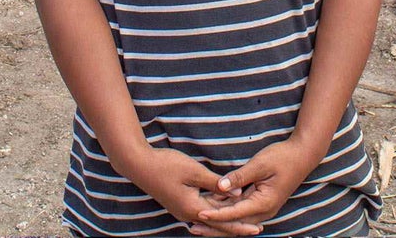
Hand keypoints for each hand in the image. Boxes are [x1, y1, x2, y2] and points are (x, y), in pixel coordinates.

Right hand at [120, 147, 263, 236]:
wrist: (139, 165)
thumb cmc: (167, 165)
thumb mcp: (194, 172)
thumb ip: (216, 183)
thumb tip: (236, 193)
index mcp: (193, 209)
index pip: (222, 221)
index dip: (240, 225)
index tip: (256, 229)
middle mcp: (188, 213)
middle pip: (218, 222)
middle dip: (237, 224)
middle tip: (256, 227)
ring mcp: (183, 208)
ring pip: (211, 215)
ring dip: (227, 216)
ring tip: (245, 217)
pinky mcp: (180, 202)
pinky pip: (203, 208)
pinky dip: (216, 208)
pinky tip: (226, 204)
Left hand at [192, 140, 318, 236]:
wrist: (303, 155)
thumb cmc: (282, 157)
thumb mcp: (260, 164)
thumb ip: (239, 176)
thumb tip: (220, 186)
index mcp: (264, 203)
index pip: (234, 214)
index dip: (215, 214)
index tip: (199, 214)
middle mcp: (264, 211)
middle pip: (235, 224)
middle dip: (214, 226)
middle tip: (193, 226)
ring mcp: (264, 208)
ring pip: (237, 220)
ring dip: (220, 221)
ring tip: (198, 222)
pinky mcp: (262, 203)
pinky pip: (242, 211)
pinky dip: (227, 212)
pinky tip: (213, 209)